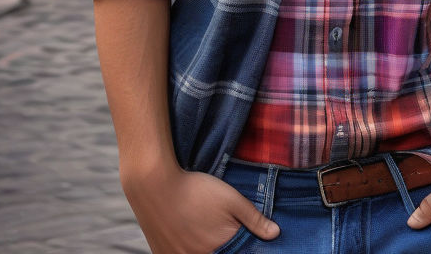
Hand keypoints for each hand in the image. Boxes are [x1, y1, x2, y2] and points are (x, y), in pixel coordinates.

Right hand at [121, 159, 279, 253]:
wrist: (154, 185)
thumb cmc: (195, 190)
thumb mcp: (231, 199)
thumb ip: (254, 219)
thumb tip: (276, 234)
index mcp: (217, 250)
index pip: (236, 253)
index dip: (239, 246)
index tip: (237, 234)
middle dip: (222, 245)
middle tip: (216, 227)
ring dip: (204, 246)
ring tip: (201, 227)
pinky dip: (186, 248)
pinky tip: (187, 233)